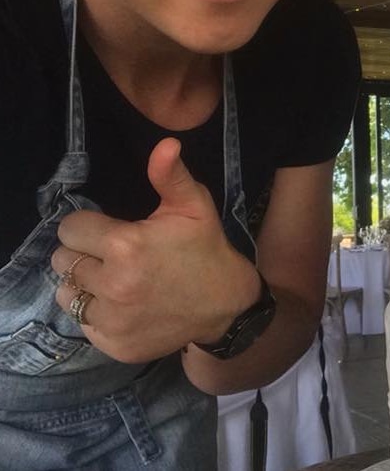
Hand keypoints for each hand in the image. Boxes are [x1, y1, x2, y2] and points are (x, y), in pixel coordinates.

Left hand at [52, 137, 258, 363]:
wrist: (226, 303)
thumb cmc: (206, 248)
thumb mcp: (193, 206)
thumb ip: (170, 175)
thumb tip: (166, 143)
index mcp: (126, 246)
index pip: (70, 229)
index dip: (88, 226)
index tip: (109, 230)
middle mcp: (113, 285)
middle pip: (64, 261)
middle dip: (84, 253)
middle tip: (114, 255)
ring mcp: (112, 320)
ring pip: (66, 295)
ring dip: (85, 285)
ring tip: (114, 280)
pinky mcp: (113, 345)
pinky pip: (83, 324)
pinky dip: (97, 313)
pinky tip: (124, 304)